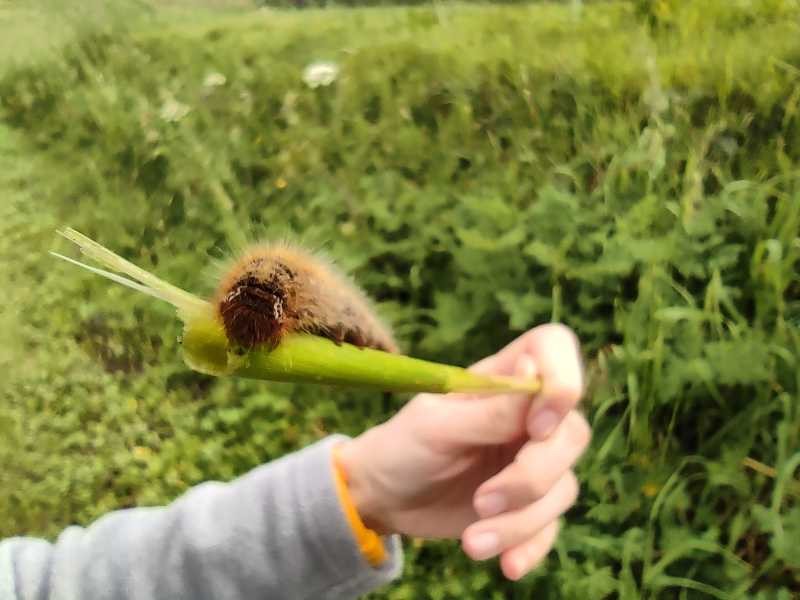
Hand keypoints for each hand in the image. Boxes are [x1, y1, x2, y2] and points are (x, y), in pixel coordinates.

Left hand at [337, 324, 589, 579]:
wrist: (385, 498)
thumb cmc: (402, 446)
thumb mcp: (437, 426)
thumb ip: (491, 410)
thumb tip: (536, 374)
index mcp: (504, 378)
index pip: (555, 350)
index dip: (563, 381)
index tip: (536, 428)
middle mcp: (528, 415)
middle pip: (572, 434)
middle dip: (532, 477)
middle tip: (482, 501)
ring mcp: (532, 460)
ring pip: (563, 487)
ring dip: (521, 521)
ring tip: (473, 541)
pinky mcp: (529, 504)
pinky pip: (552, 526)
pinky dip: (531, 547)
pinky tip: (505, 565)